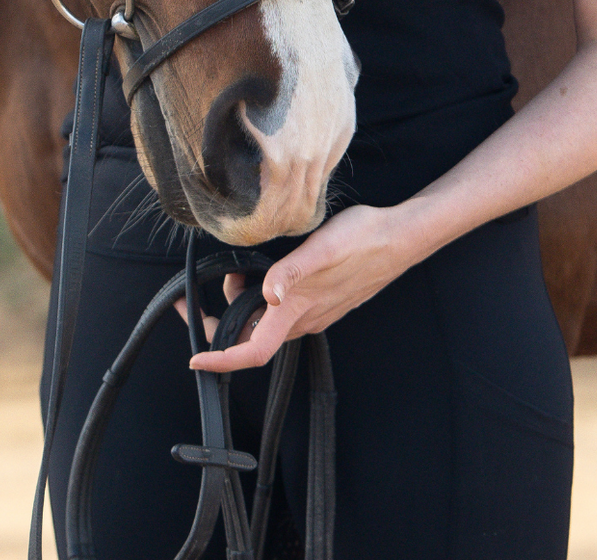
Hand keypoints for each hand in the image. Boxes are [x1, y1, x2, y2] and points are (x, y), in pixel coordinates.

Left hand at [173, 204, 416, 372]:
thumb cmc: (363, 239)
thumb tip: (268, 295)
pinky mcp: (323, 301)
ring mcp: (315, 312)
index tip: (196, 359)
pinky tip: (261, 273)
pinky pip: (284, 312)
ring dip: (243, 305)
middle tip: (199, 298)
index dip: (221, 359)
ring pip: (268, 323)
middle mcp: (304, 319)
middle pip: (253, 337)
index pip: (254, 351)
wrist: (400, 238)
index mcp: (298, 309)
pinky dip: (262, 299)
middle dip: (223, 322)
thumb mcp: (323, 247)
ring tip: (236, 269)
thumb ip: (292, 272)